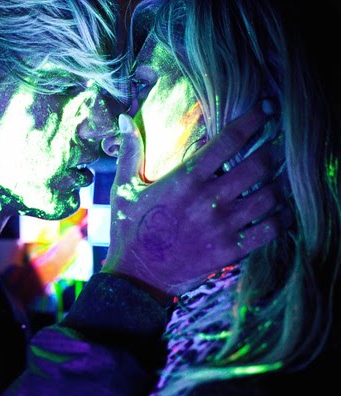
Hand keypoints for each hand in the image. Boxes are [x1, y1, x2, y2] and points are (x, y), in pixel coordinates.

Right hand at [101, 100, 292, 303]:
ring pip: (269, 196)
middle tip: (274, 147)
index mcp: (184, 180)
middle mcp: (208, 200)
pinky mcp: (231, 250)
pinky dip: (280, 217)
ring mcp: (222, 227)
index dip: (253, 121)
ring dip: (277, 184)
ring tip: (276, 178)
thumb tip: (126, 118)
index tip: (265, 110)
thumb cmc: (129, 229)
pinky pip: (270, 229)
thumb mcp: (124, 189)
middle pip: (258, 165)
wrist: (137, 277)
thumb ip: (130, 152)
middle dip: (271, 151)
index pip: (228, 142)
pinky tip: (278, 211)